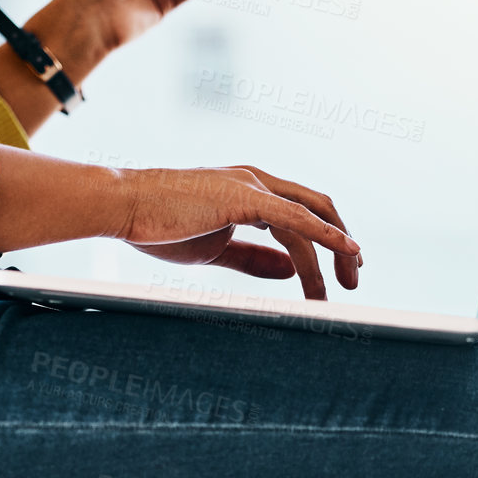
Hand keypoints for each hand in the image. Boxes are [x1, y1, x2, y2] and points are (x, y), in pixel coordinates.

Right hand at [123, 164, 362, 299]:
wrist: (124, 208)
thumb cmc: (160, 225)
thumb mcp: (217, 248)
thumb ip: (255, 257)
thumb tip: (291, 270)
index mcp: (251, 191)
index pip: (304, 214)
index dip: (328, 242)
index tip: (339, 274)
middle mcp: (259, 182)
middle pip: (319, 209)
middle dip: (341, 247)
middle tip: (353, 283)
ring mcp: (253, 186)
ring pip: (310, 222)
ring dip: (331, 257)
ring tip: (335, 295)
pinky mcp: (245, 197)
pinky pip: (297, 218)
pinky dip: (327, 234)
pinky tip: (348, 250)